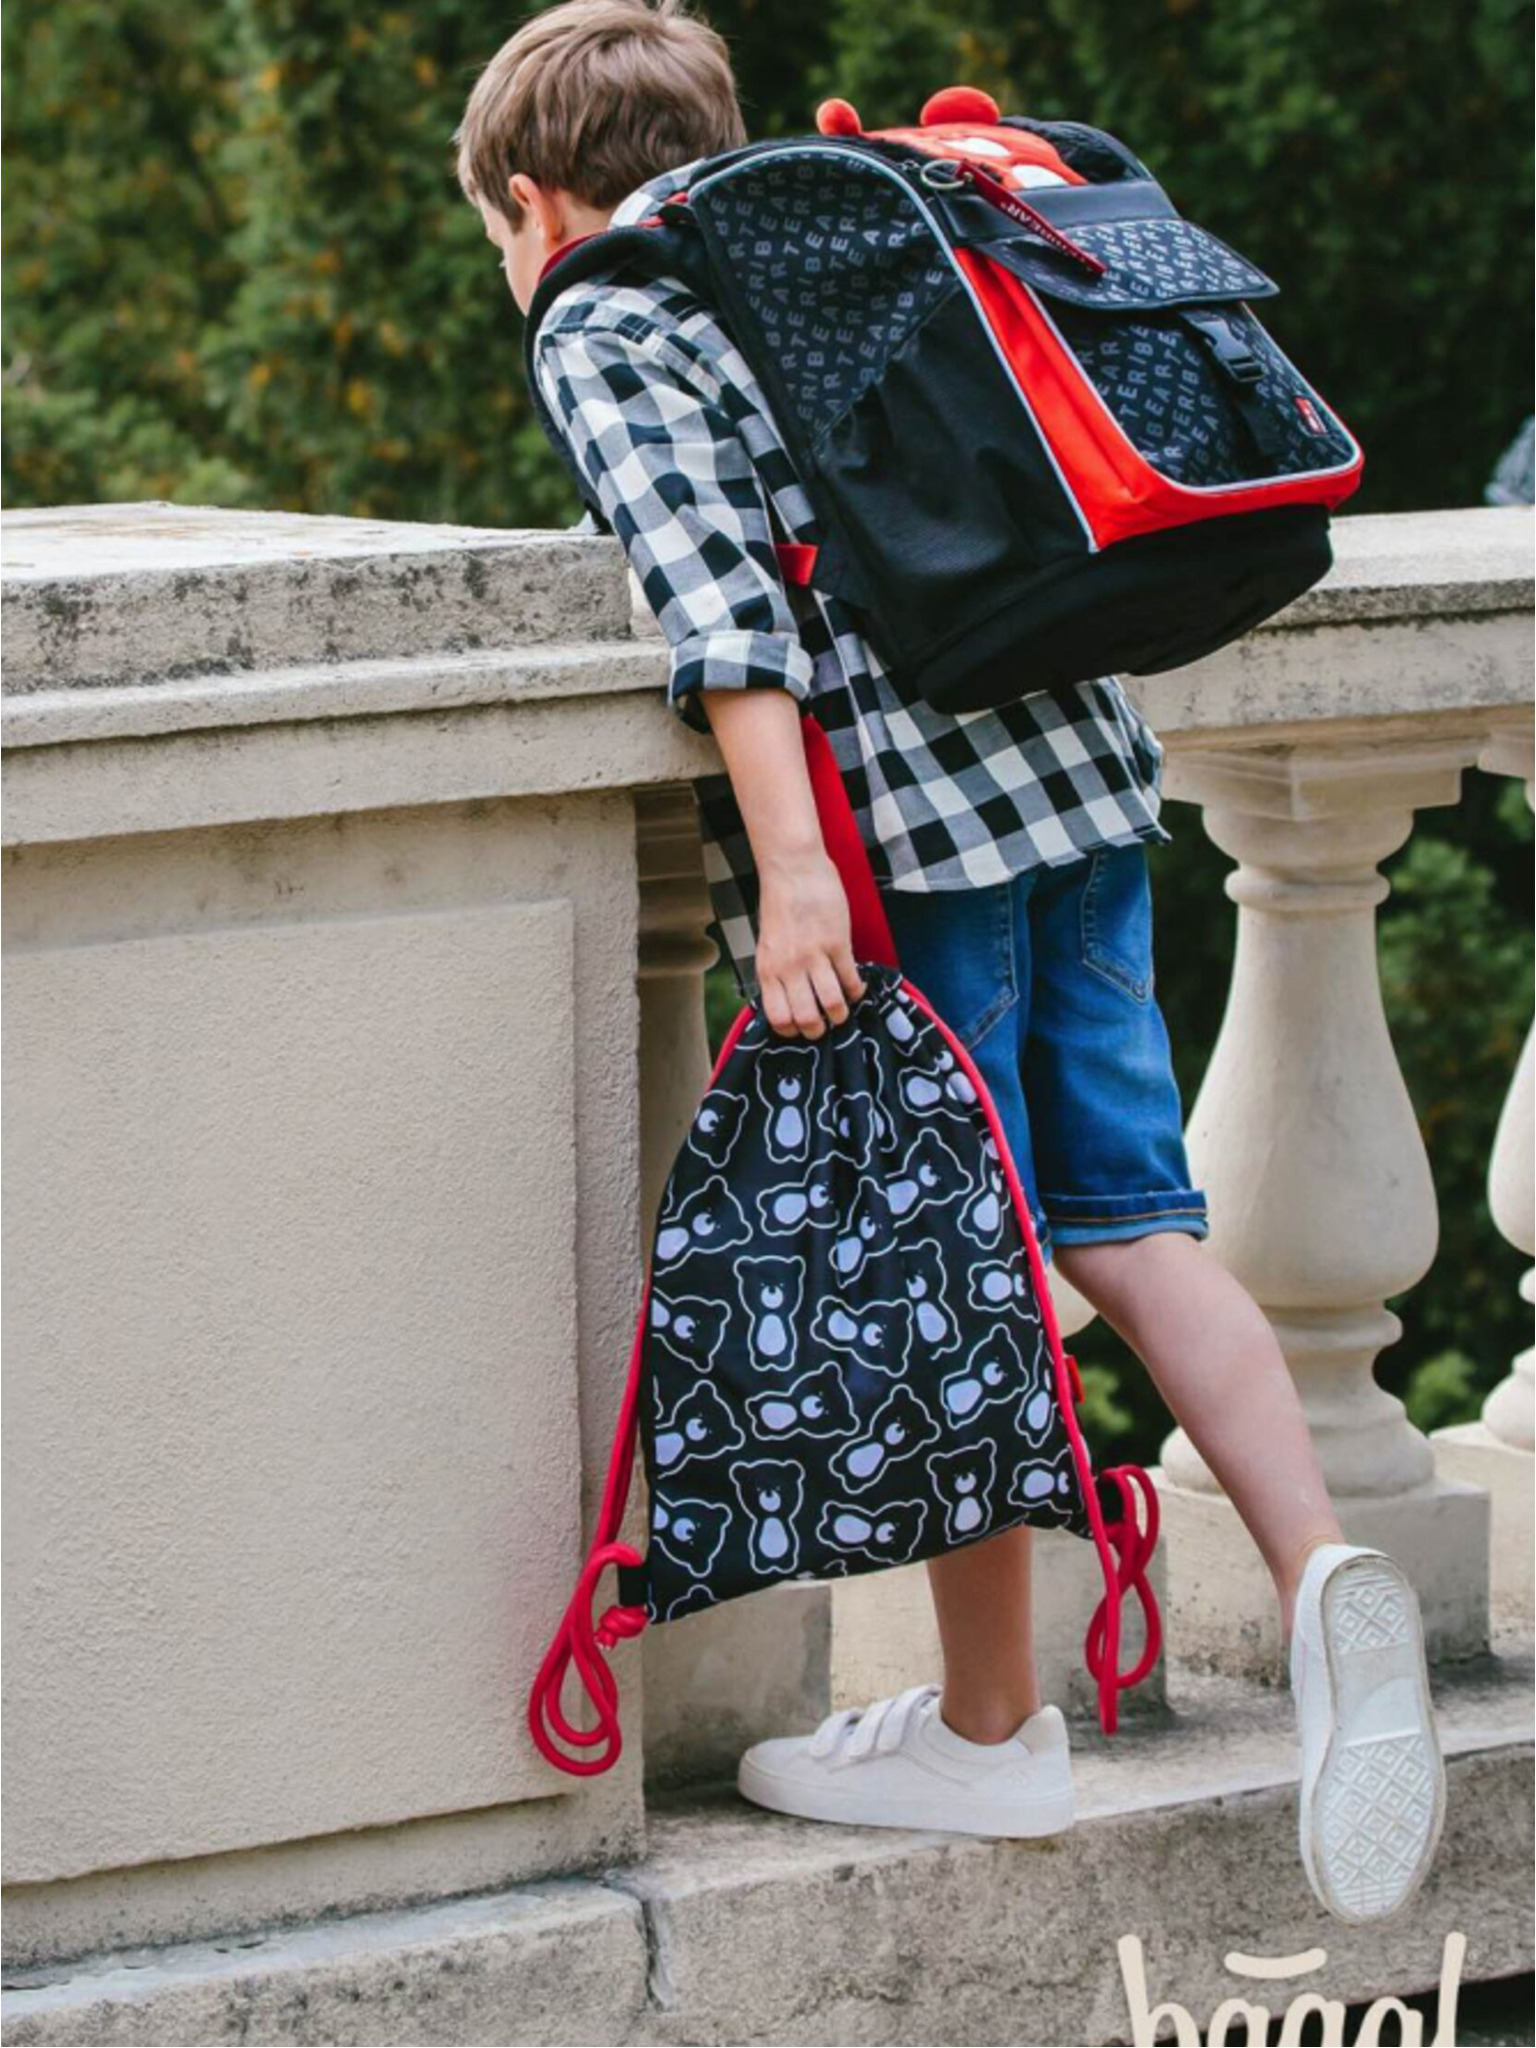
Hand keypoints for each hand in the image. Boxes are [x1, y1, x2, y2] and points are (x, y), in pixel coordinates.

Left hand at [756, 849, 867, 1038]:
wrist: (792, 868)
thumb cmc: (780, 904)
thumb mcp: (767, 944)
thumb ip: (776, 971)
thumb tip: (787, 1000)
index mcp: (768, 969)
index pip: (778, 1018)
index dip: (792, 1031)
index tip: (801, 1027)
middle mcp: (788, 967)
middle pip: (806, 1019)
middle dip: (820, 1030)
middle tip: (826, 1024)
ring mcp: (814, 956)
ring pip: (832, 1004)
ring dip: (841, 1014)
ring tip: (843, 1009)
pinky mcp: (837, 942)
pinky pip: (851, 979)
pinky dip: (857, 990)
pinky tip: (857, 987)